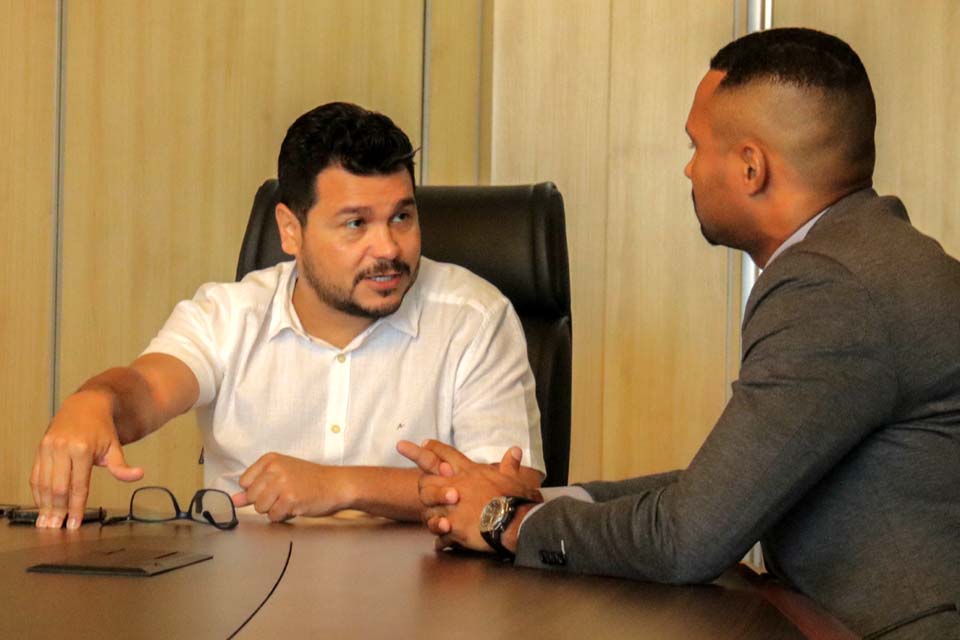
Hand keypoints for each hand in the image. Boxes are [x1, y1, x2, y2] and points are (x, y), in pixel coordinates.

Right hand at [31, 390, 143, 529]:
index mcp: (82, 449)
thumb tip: (138, 475)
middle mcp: (62, 448)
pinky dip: (37, 492)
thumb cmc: (101, 429)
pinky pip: (35, 475)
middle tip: (56, 528)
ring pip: (43, 483)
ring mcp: (48, 447)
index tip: (74, 523)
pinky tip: (41, 505)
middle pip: (57, 488)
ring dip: (44, 505)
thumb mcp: (114, 446)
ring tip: (46, 522)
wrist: (85, 406)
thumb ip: (122, 466)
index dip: (76, 507)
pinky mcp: (40, 448)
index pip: (78, 486)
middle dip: (57, 510)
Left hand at [232, 453, 353, 521]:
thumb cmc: (308, 480)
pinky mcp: (290, 499)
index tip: (273, 487)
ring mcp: (282, 483)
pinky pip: (273, 516)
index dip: (257, 490)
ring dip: (274, 510)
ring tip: (290, 500)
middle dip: (265, 502)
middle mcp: (274, 468)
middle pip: (251, 497)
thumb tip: (234, 500)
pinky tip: (296, 506)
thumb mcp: (280, 476)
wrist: (335, 484)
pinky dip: (283, 516)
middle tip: (284, 494)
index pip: (244, 482)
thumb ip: (255, 487)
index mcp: (270, 459)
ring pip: (260, 508)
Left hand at [396, 440, 539, 551]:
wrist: (516, 521)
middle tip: (424, 487)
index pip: (446, 454)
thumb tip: (515, 450)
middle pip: (426, 481)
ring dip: (431, 515)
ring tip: (439, 521)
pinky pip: (439, 535)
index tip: (423, 443)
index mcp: (470, 473)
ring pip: (428, 510)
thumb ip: (510, 464)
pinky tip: (442, 541)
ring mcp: (452, 509)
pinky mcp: (454, 528)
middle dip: (424, 484)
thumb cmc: (516, 498)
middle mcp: (456, 487)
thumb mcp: (513, 478)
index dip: (433, 448)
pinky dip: (441, 538)